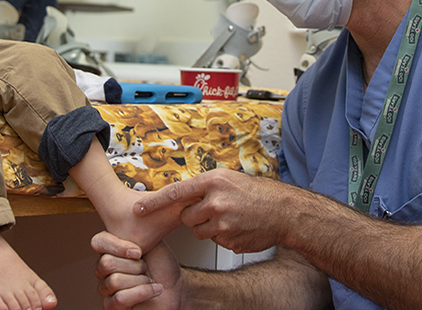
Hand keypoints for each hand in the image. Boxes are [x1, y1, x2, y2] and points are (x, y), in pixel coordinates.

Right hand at [92, 231, 180, 309]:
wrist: (177, 289)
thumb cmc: (163, 266)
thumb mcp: (151, 241)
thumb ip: (136, 229)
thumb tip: (134, 207)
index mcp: (110, 250)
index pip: (97, 242)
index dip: (117, 246)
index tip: (139, 251)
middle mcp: (103, 269)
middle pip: (105, 263)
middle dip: (134, 266)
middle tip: (146, 267)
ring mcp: (106, 289)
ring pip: (114, 281)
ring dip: (140, 281)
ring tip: (151, 280)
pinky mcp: (112, 306)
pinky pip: (119, 299)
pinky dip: (142, 293)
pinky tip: (154, 290)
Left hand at [135, 168, 291, 254]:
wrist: (283, 212)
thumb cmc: (257, 193)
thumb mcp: (229, 179)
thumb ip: (205, 186)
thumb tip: (182, 194)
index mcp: (214, 182)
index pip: (175, 193)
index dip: (154, 203)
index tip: (138, 209)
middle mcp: (216, 202)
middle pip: (186, 216)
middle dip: (195, 216)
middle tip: (215, 210)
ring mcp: (223, 224)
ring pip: (199, 231)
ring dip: (209, 228)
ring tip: (229, 218)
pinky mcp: (229, 241)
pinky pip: (215, 241)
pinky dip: (223, 237)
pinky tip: (237, 228)